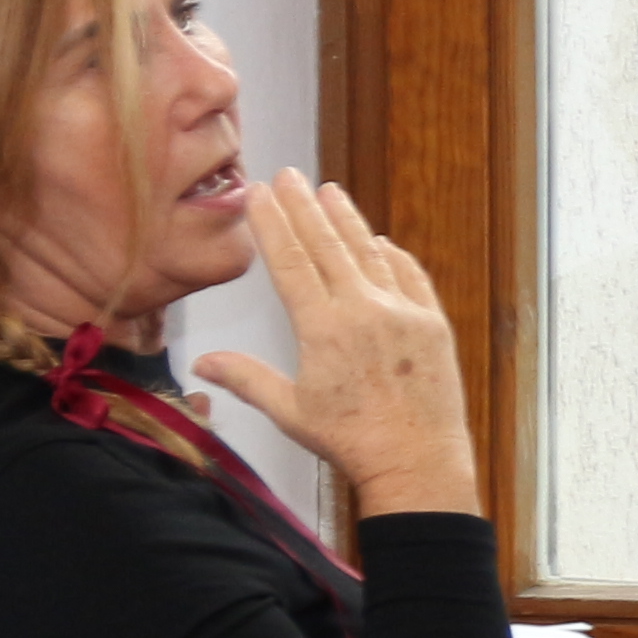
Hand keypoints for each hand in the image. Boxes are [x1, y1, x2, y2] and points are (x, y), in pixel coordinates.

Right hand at [191, 177, 476, 515]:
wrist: (418, 462)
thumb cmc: (352, 442)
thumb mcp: (290, 412)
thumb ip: (247, 379)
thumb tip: (202, 363)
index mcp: (324, 328)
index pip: (291, 262)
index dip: (273, 224)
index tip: (259, 193)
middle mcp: (365, 311)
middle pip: (328, 246)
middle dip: (304, 207)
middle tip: (288, 174)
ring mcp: (404, 314)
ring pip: (370, 254)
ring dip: (348, 221)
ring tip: (330, 190)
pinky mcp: (434, 326)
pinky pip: (411, 278)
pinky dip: (393, 257)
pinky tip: (381, 241)